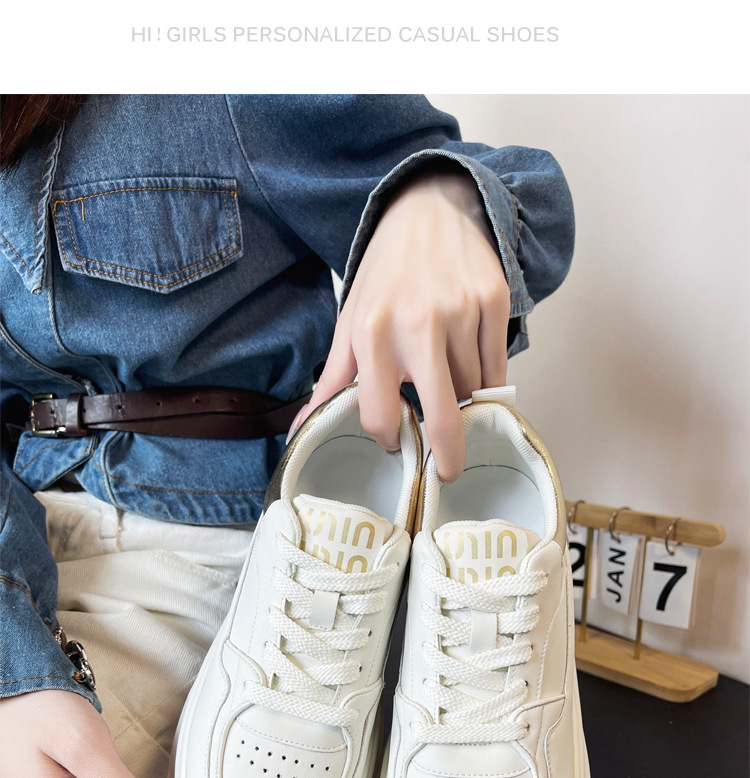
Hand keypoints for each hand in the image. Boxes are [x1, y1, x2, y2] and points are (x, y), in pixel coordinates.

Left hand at [294, 167, 510, 481]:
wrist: (431, 209)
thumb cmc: (387, 275)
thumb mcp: (351, 322)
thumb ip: (331, 382)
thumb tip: (300, 434)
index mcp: (372, 332)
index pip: (382, 416)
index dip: (388, 437)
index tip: (394, 440)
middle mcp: (418, 323)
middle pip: (441, 419)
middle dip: (447, 458)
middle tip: (447, 472)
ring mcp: (461, 312)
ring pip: (471, 392)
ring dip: (462, 401)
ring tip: (447, 379)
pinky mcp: (495, 301)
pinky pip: (497, 367)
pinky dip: (487, 379)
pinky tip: (471, 365)